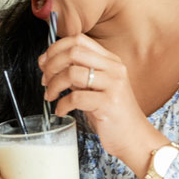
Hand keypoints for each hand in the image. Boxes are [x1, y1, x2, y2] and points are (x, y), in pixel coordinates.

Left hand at [39, 33, 165, 170]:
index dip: (56, 48)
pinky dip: (61, 104)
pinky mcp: (109, 104)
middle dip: (52, 65)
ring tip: (50, 96)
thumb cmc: (112, 115)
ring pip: (72, 73)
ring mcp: (113, 85)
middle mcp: (114, 68)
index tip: (44, 62)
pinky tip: (60, 110)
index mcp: (110, 60)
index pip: (79, 39)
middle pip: (73, 51)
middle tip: (45, 80)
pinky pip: (75, 97)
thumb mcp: (95, 88)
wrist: (134, 138)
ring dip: (53, 85)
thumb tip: (49, 63)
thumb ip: (77, 74)